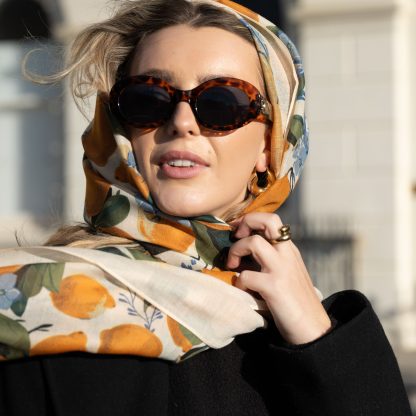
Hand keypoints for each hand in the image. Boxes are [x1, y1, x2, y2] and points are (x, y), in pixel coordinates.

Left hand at [227, 212, 331, 344]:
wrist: (314, 330)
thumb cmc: (296, 303)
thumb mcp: (288, 273)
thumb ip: (272, 260)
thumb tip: (245, 253)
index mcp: (290, 251)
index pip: (273, 220)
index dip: (251, 219)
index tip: (238, 230)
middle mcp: (287, 255)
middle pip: (268, 220)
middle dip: (247, 221)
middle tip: (235, 236)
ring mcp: (282, 270)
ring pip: (254, 242)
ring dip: (236, 250)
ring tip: (232, 265)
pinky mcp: (274, 287)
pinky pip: (246, 276)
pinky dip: (238, 282)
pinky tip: (243, 291)